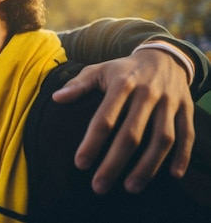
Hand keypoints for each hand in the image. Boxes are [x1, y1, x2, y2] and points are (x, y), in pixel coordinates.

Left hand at [52, 48, 193, 194]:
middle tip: (99, 186)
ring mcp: (169, 102)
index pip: (105, 118)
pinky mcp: (186, 109)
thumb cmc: (123, 69)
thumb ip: (78, 85)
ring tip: (130, 187)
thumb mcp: (99, 70)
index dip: (92, 142)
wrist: (163, 56)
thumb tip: (56, 98)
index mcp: (122, 83)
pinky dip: (183, 155)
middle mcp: (147, 93)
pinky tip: (173, 175)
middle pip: (131, 134)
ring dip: (148, 166)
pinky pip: (187, 134)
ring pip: (162, 138)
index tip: (80, 164)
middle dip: (114, 162)